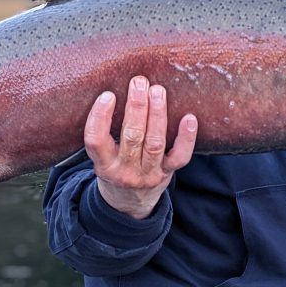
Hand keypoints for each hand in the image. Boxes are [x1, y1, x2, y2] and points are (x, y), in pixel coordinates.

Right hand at [85, 76, 197, 219]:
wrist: (128, 204)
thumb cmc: (114, 168)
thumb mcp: (101, 157)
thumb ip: (104, 132)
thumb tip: (112, 89)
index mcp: (103, 164)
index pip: (96, 140)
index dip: (100, 117)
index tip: (108, 95)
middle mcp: (125, 171)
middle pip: (132, 137)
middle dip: (136, 107)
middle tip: (139, 82)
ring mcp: (148, 174)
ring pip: (154, 143)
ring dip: (157, 115)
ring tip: (158, 91)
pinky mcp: (167, 173)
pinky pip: (179, 157)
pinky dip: (186, 138)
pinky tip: (189, 118)